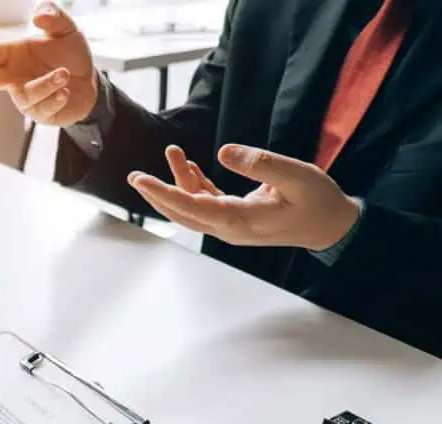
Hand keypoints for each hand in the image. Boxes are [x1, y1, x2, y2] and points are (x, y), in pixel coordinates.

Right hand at [0, 2, 96, 125]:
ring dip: (44, 84)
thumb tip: (37, 15)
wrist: (91, 80)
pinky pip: (44, 107)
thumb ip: (54, 17)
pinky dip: (56, 98)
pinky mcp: (41, 113)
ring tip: (64, 74)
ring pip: (27, 94)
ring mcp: (27, 96)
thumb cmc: (71, 54)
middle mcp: (16, 76)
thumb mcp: (66, 29)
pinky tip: (65, 92)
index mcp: (15, 55)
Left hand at [128, 144, 361, 250]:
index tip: (141, 179)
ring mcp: (231, 225)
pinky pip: (206, 204)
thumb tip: (223, 152)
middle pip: (182, 213)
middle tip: (135, 176)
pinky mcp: (236, 218)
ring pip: (193, 207)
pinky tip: (188, 166)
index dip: (163, 193)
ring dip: (179, 182)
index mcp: (240, 220)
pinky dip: (194, 185)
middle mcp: (229, 228)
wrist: (331, 226)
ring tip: (173, 152)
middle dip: (157, 194)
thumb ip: (260, 163)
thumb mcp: (296, 176)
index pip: (191, 207)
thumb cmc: (317, 201)